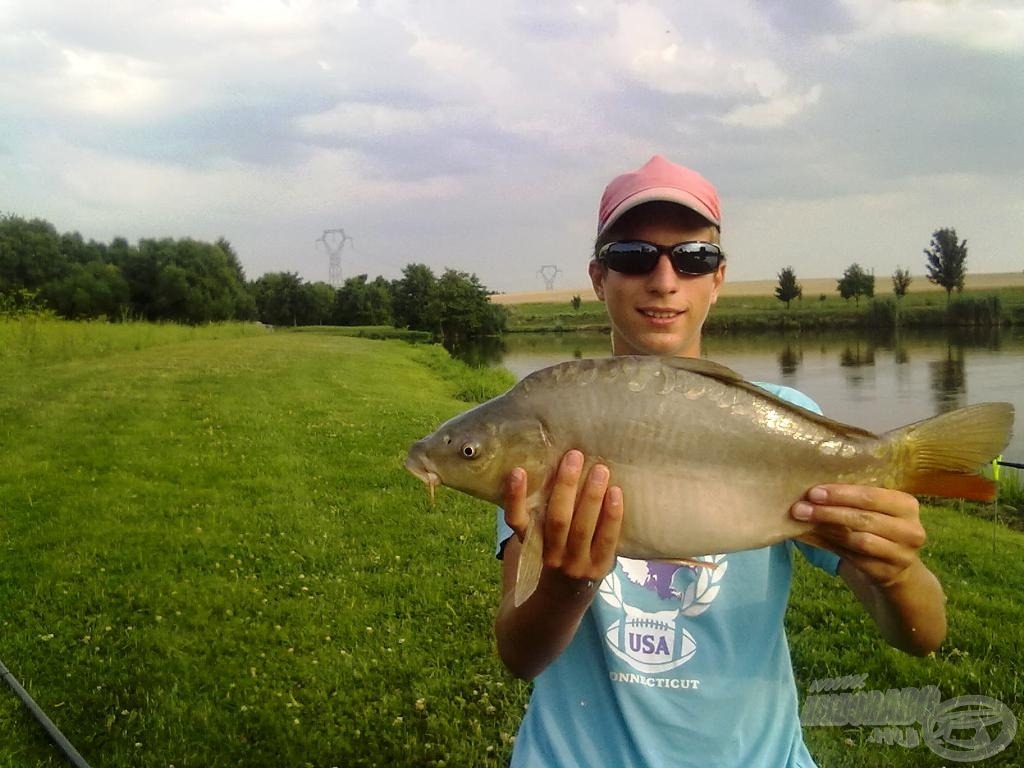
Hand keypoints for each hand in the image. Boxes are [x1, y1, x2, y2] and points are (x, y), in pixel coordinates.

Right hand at [504, 450, 622, 584]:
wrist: (567, 594)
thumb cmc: (554, 550)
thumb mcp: (540, 535)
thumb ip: (542, 508)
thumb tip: (552, 460)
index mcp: (530, 542)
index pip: (516, 520)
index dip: (515, 497)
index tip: (517, 470)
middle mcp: (550, 555)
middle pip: (557, 520)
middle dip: (566, 486)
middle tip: (574, 456)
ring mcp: (575, 564)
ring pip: (582, 529)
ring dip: (591, 497)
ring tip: (600, 469)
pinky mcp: (599, 568)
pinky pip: (607, 540)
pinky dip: (612, 516)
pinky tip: (616, 493)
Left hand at [792, 484, 925, 588]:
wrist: (897, 565)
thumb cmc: (879, 526)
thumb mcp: (875, 509)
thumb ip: (851, 499)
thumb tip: (811, 491)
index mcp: (907, 505)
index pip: (871, 496)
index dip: (841, 494)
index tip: (814, 493)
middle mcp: (910, 530)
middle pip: (863, 518)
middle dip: (829, 512)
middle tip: (800, 508)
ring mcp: (901, 554)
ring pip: (858, 540)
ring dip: (827, 530)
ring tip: (804, 521)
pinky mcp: (887, 572)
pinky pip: (853, 558)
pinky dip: (830, 546)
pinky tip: (812, 537)